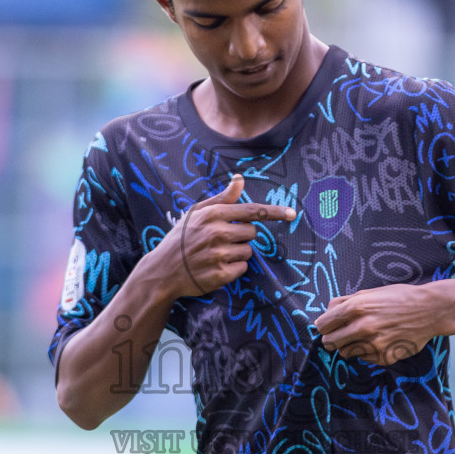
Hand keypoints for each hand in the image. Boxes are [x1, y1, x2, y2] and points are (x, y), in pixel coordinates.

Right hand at [145, 174, 295, 298]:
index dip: (274, 212)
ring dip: (237, 254)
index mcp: (212, 214)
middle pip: (252, 233)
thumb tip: (240, 179)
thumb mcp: (197, 213)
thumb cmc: (181, 238)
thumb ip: (222, 198)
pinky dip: (233, 269)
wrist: (162, 270)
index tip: (292, 213)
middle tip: (221, 241)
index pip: (251, 211)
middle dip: (242, 237)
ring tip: (215, 255)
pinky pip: (243, 269)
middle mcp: (217, 233)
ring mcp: (219, 255)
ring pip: (248, 252)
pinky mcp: (220, 274)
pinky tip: (216, 267)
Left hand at [312, 283, 440, 365]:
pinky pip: (364, 358)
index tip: (329, 326)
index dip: (325, 326)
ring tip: (364, 336)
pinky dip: (367, 352)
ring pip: (345, 353)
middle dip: (333, 338)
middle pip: (329, 343)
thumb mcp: (369, 292)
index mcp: (356, 308)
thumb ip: (345, 302)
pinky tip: (380, 341)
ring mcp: (373, 344)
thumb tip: (327, 312)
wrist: (430, 310)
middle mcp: (362, 327)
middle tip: (342, 334)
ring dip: (350, 346)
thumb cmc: (399, 298)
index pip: (322, 326)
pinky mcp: (383, 357)